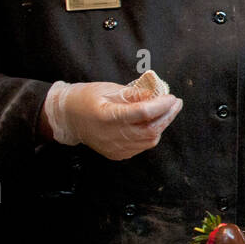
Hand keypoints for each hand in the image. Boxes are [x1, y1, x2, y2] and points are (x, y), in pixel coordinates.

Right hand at [41, 80, 182, 160]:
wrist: (68, 118)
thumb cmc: (86, 98)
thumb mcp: (108, 89)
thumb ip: (134, 94)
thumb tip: (156, 94)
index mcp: (107, 116)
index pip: (143, 113)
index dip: (161, 105)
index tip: (171, 97)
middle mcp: (112, 136)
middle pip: (150, 129)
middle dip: (167, 116)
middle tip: (176, 103)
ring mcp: (115, 148)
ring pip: (149, 140)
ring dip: (161, 125)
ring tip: (166, 111)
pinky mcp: (117, 154)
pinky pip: (141, 146)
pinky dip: (151, 134)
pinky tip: (152, 123)